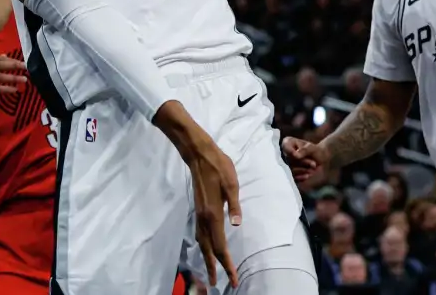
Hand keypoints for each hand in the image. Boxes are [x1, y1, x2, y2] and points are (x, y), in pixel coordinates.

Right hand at [155, 104, 240, 289]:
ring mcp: (199, 213)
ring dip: (207, 258)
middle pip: (208, 248)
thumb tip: (236, 224)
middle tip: (218, 284)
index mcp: (213, 213)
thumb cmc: (218, 166)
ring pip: (202, 242)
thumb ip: (234, 205)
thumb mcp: (231, 183)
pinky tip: (207, 247)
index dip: (227, 263)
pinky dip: (204, 246)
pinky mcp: (198, 209)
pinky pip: (200, 234)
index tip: (232, 278)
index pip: (220, 245)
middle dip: (214, 267)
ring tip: (211, 272)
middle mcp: (204, 217)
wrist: (198, 153)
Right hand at [281, 136, 330, 183]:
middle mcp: (285, 153)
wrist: (321, 161)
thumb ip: (304, 150)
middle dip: (302, 162)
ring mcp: (287, 164)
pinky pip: (292, 177)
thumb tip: (295, 155)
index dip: (290, 151)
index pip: (285, 147)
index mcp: (288, 143)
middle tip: (314, 164)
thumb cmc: (315, 151)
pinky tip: (307, 175)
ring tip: (313, 168)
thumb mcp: (312, 148)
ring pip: (291, 168)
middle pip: (289, 159)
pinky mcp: (291, 174)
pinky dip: (300, 176)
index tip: (296, 154)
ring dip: (303, 169)